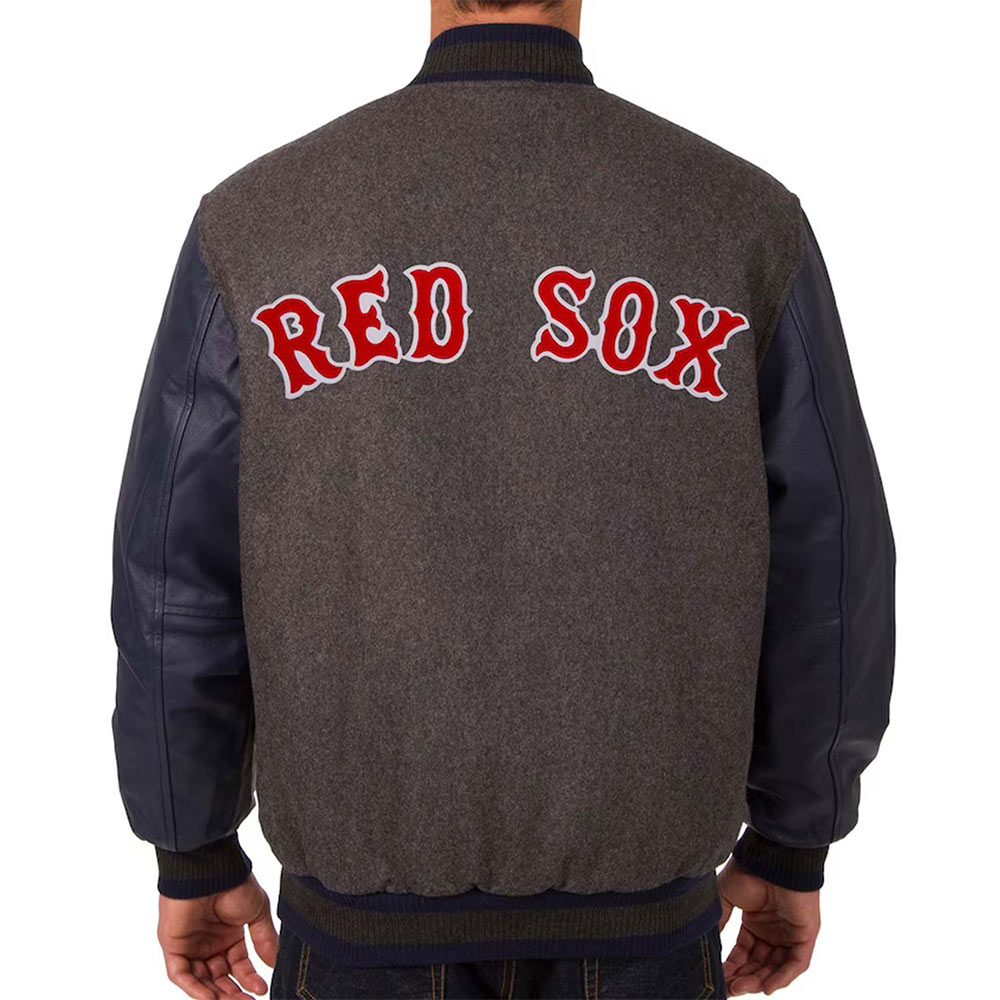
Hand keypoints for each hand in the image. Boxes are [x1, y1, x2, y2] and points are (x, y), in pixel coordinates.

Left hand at [158, 874, 278, 999]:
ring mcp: (190, 946)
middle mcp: (208, 943)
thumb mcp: (257, 913)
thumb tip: (274, 965)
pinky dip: (194, 989)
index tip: (262, 989)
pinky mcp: (173, 946)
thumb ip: (265, 939)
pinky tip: (211, 998)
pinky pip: (181, 974)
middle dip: (233, 993)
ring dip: (215, 995)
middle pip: (219, 978)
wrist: (212, 870)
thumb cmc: (235, 884)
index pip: (238, 965)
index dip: (249, 979)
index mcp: (228, 934)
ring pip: (200, 981)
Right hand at [717, 860, 819, 995]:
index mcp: (755, 923)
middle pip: (758, 964)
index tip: (719, 978)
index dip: (732, 967)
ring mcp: (790, 935)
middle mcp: (773, 932)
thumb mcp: (725, 898)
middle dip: (743, 978)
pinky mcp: (805, 936)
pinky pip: (796, 964)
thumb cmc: (748, 870)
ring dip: (759, 981)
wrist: (771, 858)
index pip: (744, 953)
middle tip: (728, 988)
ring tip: (741, 988)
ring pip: (776, 968)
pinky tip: (765, 986)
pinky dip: (782, 977)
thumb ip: (719, 921)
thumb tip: (707, 945)